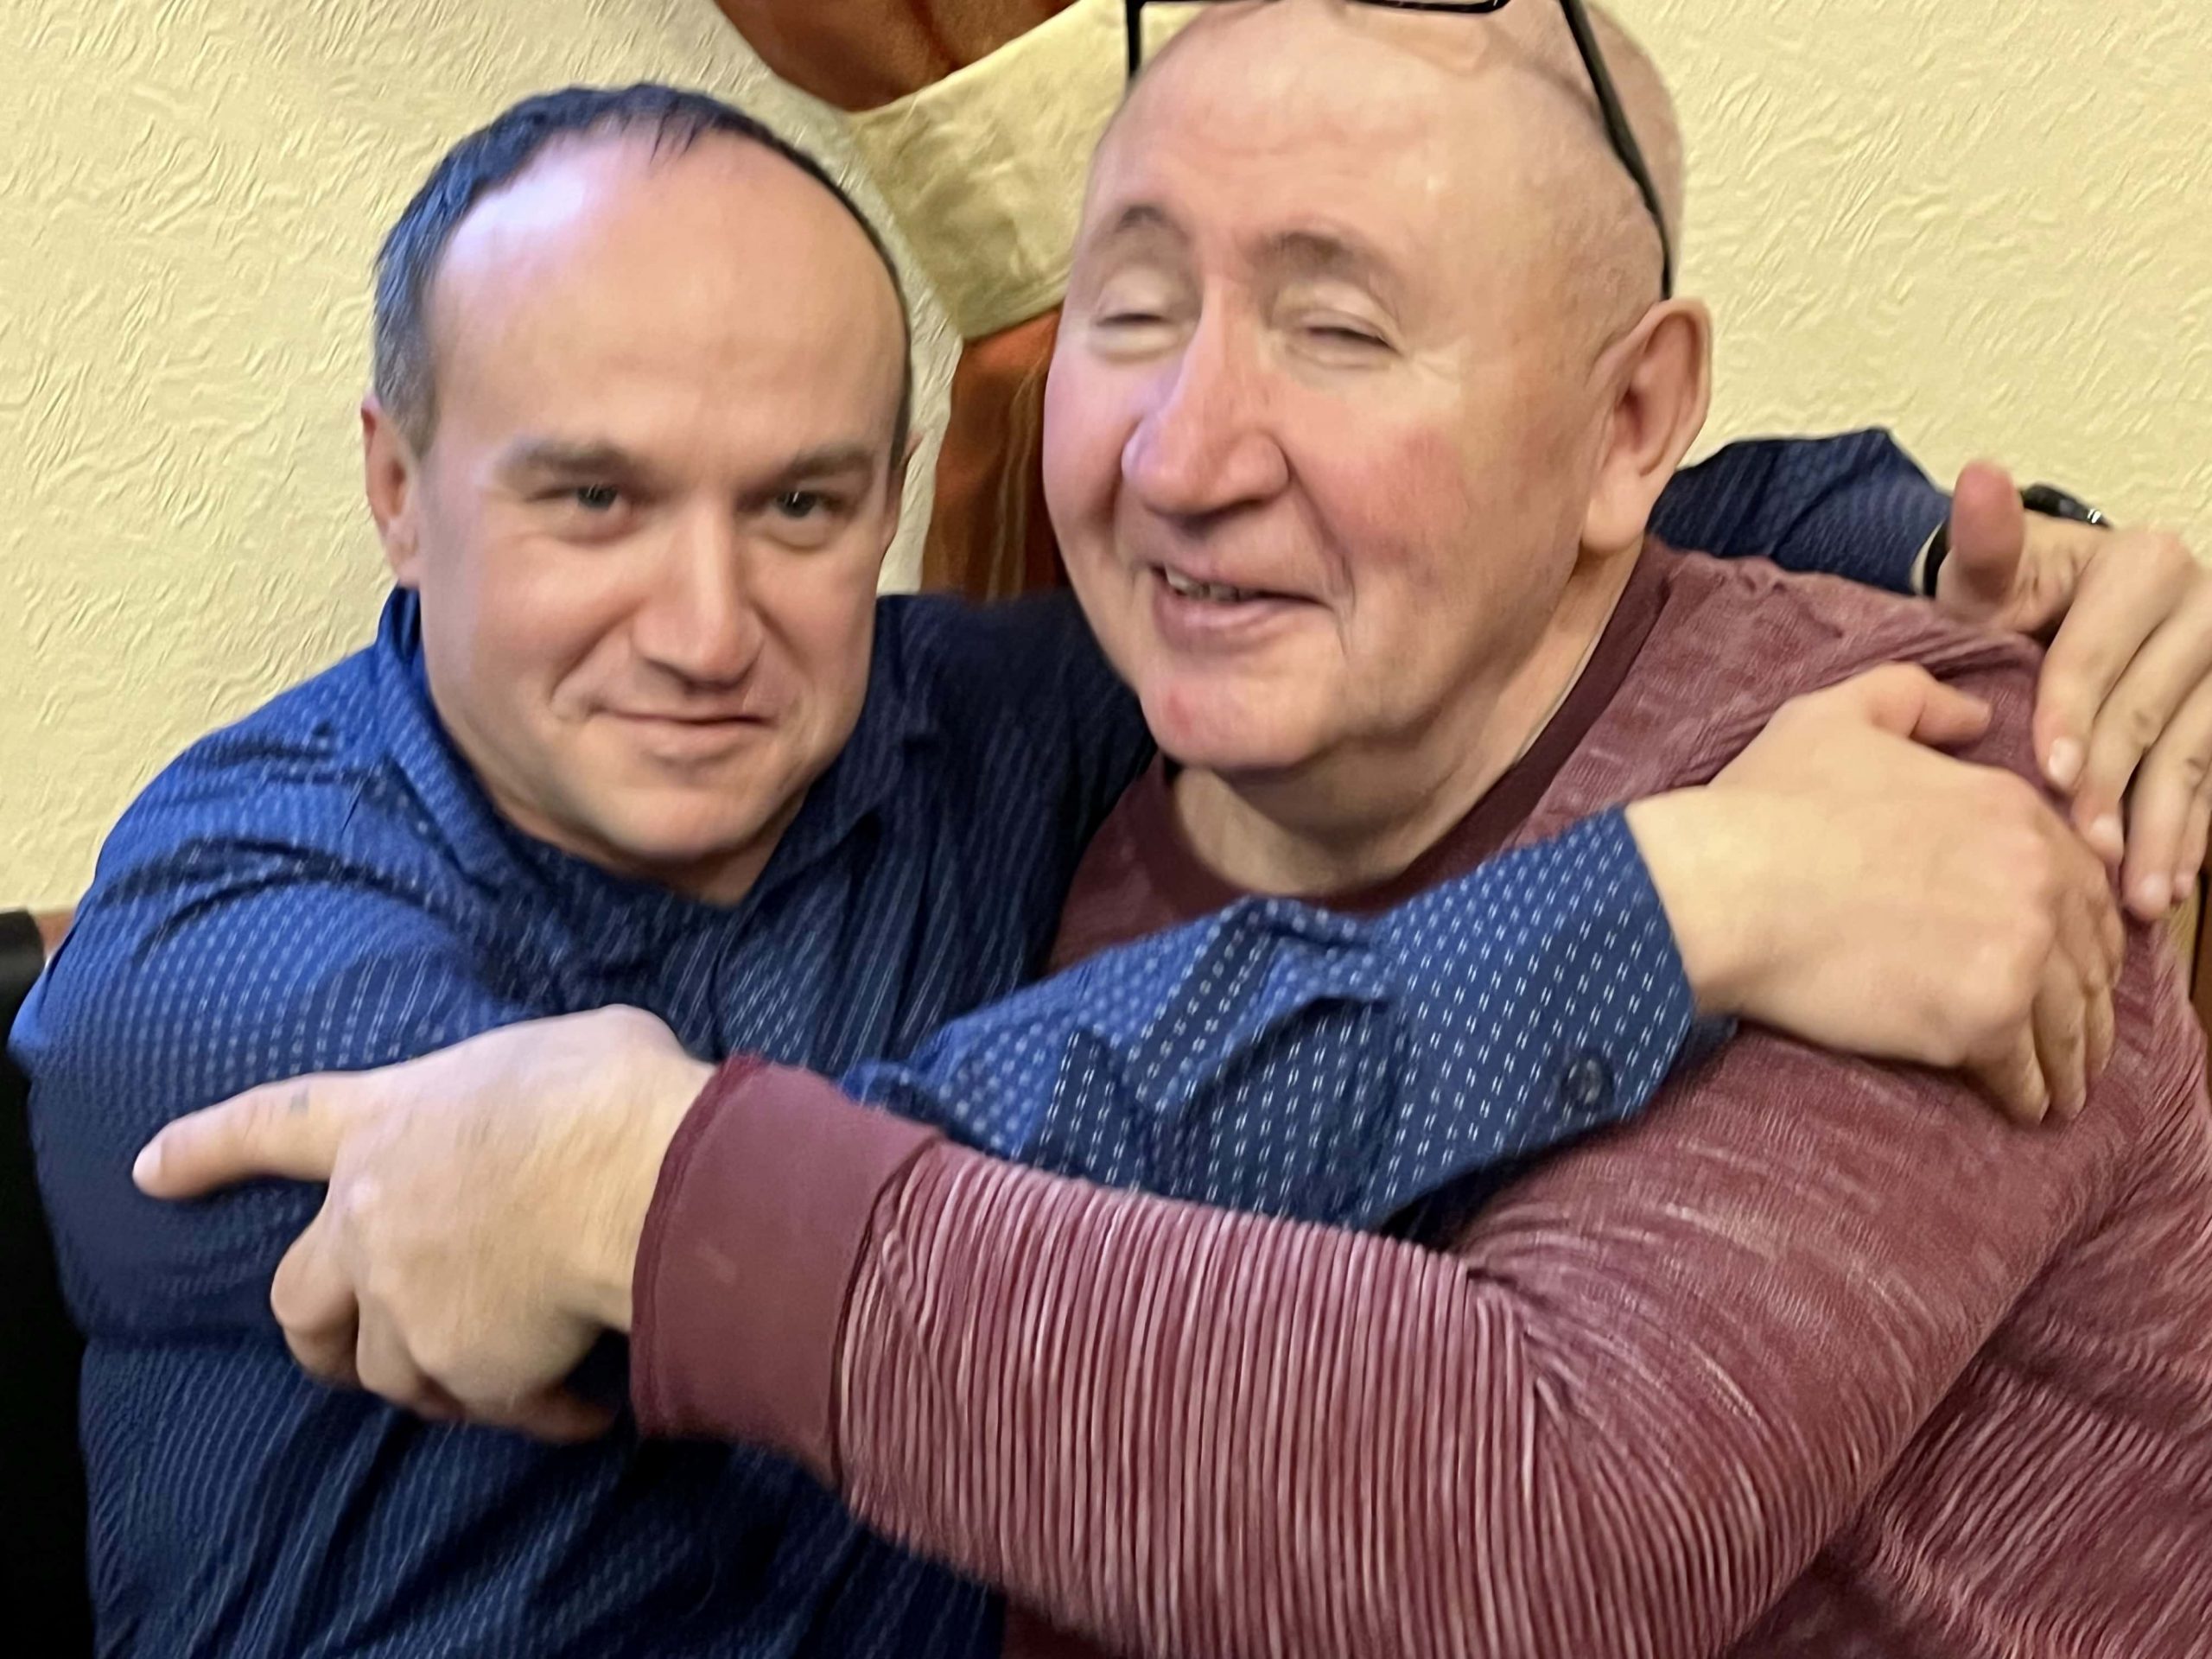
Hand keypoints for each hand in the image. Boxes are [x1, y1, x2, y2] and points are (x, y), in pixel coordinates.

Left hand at [132, 1007, 710, 1436]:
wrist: (632, 1177)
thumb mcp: (553, 1049)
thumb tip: (567, 1096)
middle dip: (319, 1336)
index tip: (148, 1171)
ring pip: (390, 1372)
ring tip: (503, 1380)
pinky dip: (536, 1412)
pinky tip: (583, 1411)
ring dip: (438, 1379)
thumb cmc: (600, 1092)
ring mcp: (407, 1305)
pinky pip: (498, 1408)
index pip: (272, 1127)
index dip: (208, 1149)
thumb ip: (525, 1088)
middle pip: (300, 1300)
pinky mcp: (463, 1368)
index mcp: (386, 1123)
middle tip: (348, 1354)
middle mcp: (371, 1221)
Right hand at [1627, 665, 2123, 1122]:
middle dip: (2090, 997)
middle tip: (2079, 1031)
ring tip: (2062, 1084)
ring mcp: (2017, 951)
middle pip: (2089, 954)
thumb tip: (1975, 716)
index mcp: (2009, 807)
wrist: (1721, 888)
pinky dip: (2031, 1095)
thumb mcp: (1833, 717)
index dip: (2081, 922)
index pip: (2082, 876)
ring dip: (2072, 1057)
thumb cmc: (1763, 808)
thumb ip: (1914, 701)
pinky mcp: (1982, 1021)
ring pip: (2069, 1019)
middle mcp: (2034, 876)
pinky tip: (2027, 1107)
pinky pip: (2027, 1072)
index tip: (2072, 955)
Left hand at [1933, 460, 2211, 919]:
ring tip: (2139, 898)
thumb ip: (1982, 540)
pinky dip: (2194, 834)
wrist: (2031, 615)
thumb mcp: (1984, 578)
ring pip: (2196, 752)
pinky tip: (2173, 885)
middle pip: (2152, 709)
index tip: (2051, 776)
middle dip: (2119, 789)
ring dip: (2167, 831)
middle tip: (2090, 855)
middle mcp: (2201, 606)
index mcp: (2140, 564)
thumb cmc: (1999, 601)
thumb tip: (1979, 474)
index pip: (2099, 654)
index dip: (2074, 716)